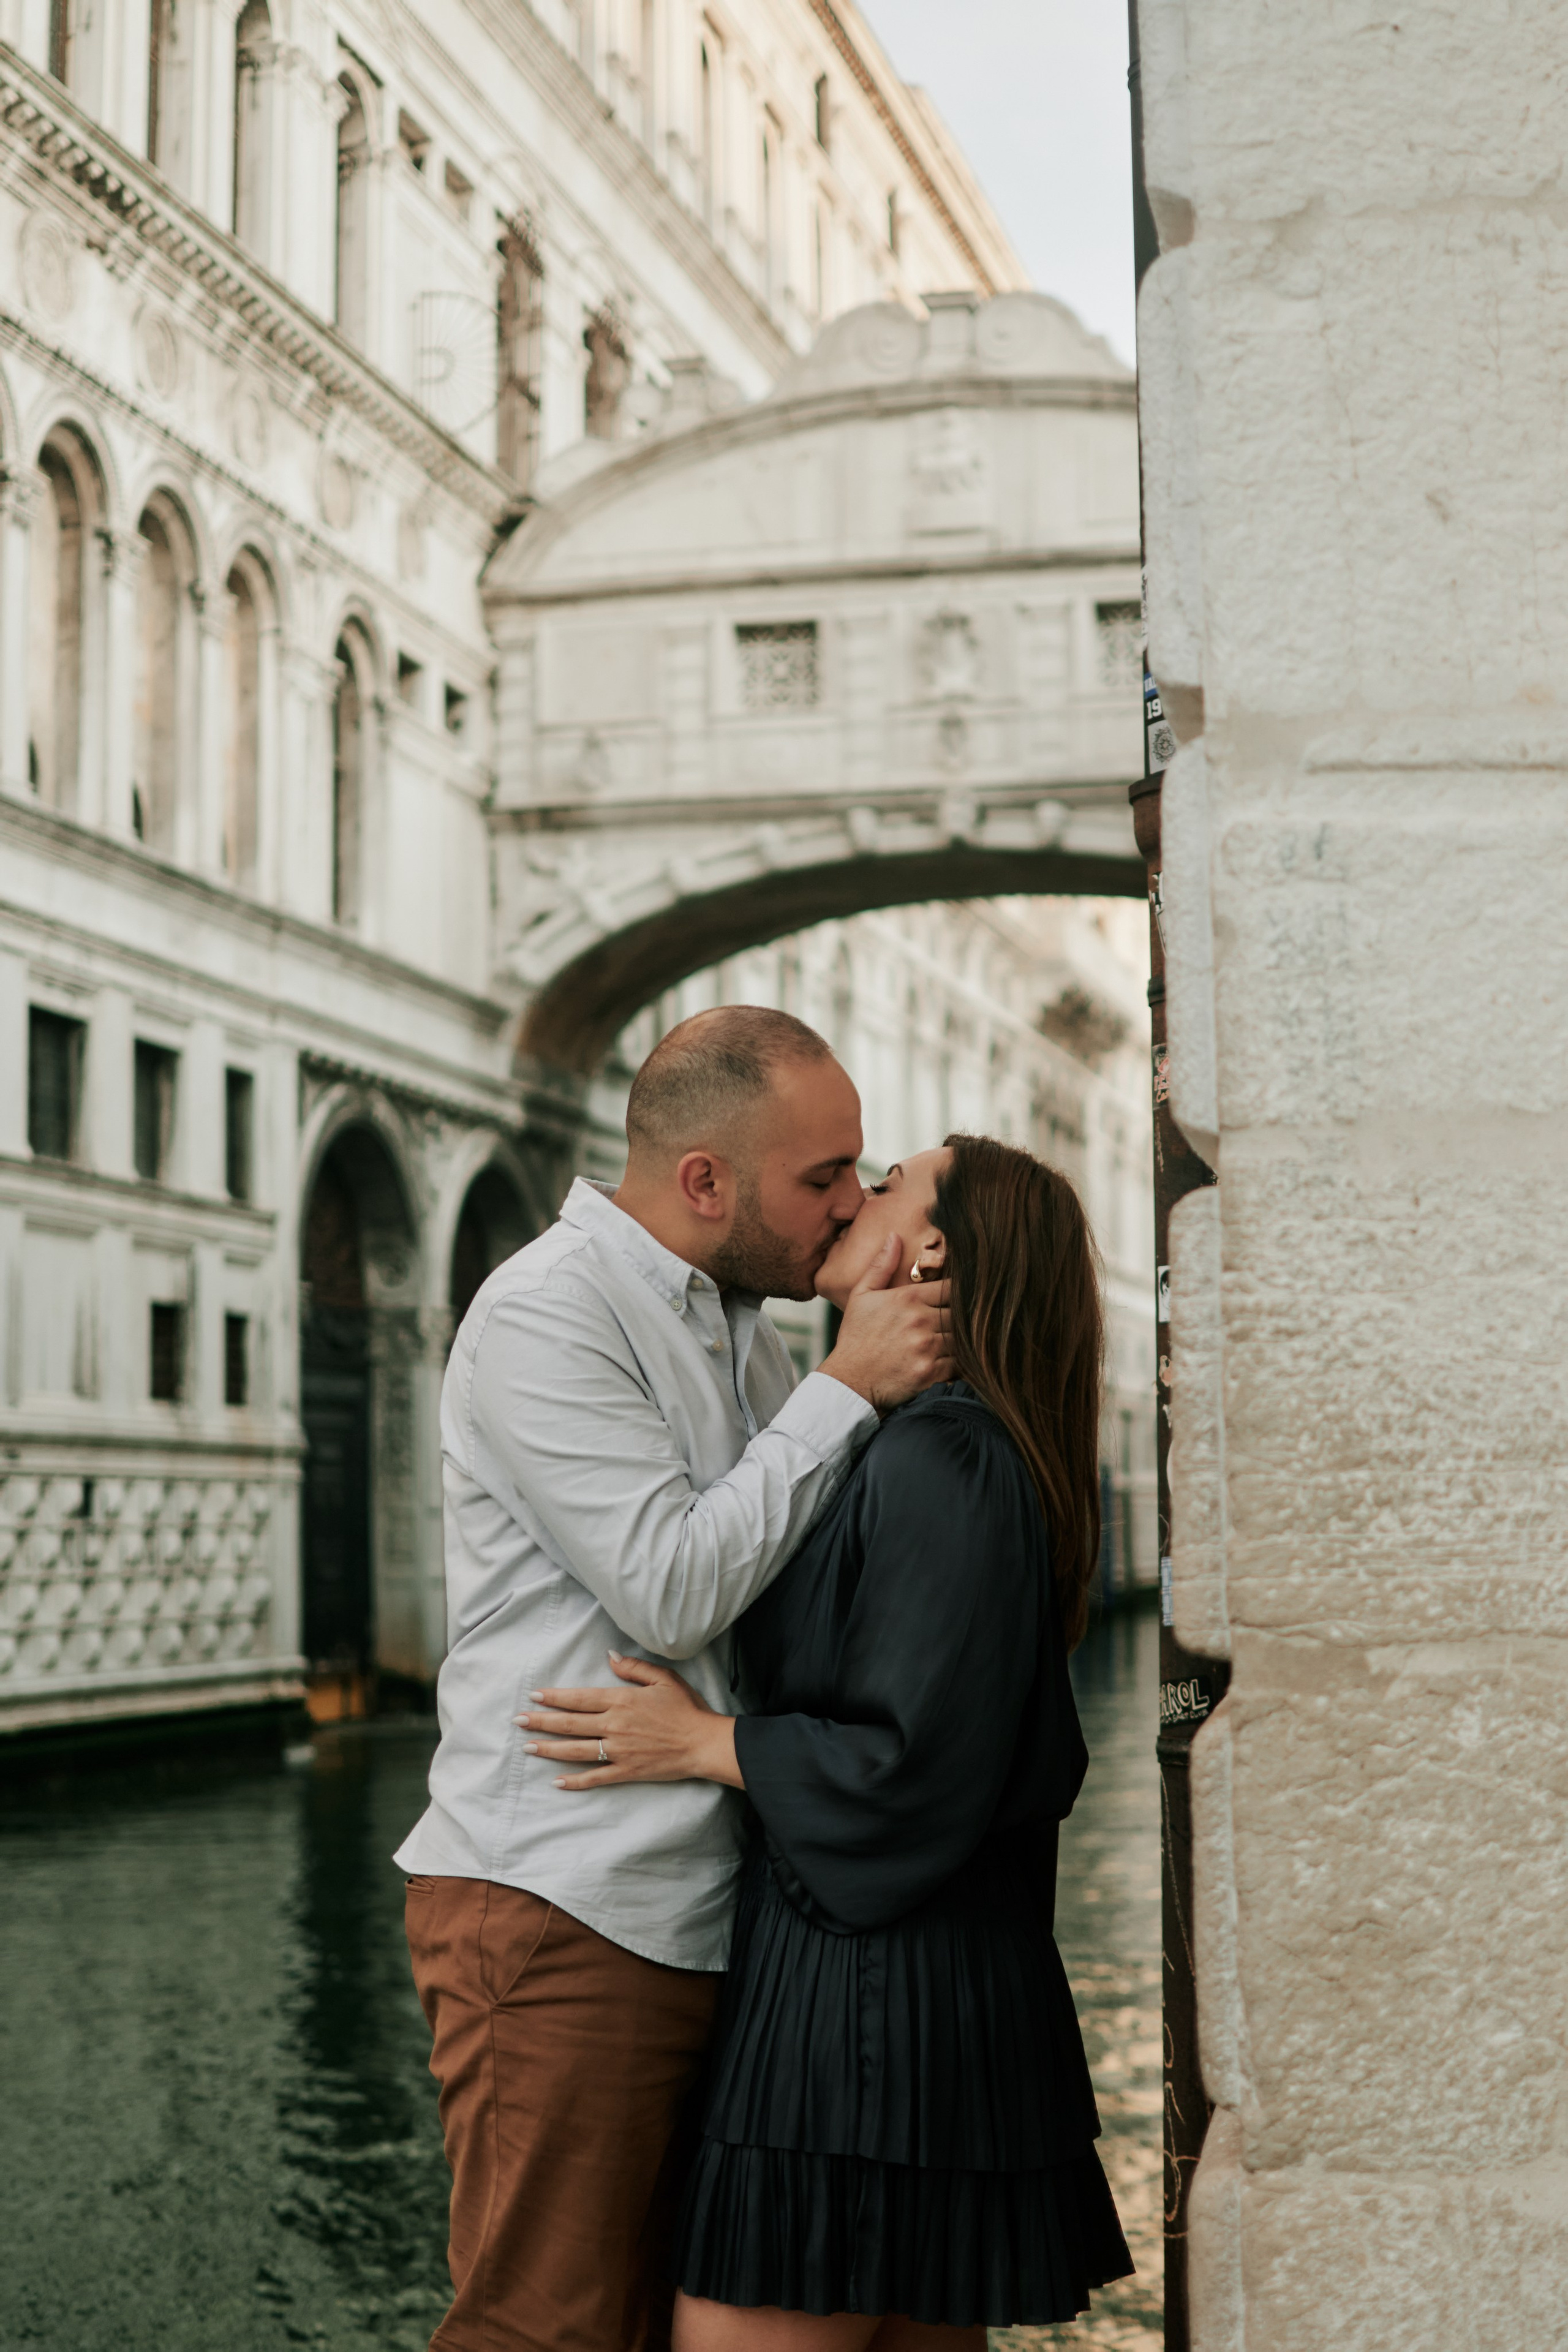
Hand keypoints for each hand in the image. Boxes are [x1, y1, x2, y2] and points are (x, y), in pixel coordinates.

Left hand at [515, 1652, 742, 1790]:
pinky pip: (595, 1777)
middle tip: (518, 1721)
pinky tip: (557, 1781)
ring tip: (528, 1747)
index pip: (579, 1699)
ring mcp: (618, 1751)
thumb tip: (609, 1656)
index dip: (554, 1697)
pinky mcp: (626, 1771)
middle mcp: (614, 1726)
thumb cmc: (686, 1709)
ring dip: (549, 1749)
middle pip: (569, 1724)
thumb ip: (634, 1668)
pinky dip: (575, 1781)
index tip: (534, 1696)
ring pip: (576, 1751)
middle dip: (540, 1722)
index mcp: (621, 1701)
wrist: (703, 1743)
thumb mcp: (663, 1679)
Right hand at [818, 1232, 953, 1410]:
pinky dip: (960, 1364)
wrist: (849, 1381)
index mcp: (908, 1298)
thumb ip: (881, 1266)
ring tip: (960, 1344)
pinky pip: (960, 1365)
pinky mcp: (931, 1373)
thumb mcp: (862, 1296)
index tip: (960, 1299)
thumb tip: (895, 1236)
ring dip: (963, 1342)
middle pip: (961, 1313)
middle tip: (967, 1322)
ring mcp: (926, 1347)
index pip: (952, 1288)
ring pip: (963, 1339)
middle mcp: (920, 1320)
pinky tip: (952, 1361)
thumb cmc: (856, 1337)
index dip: (960, 1293)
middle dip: (963, 1318)